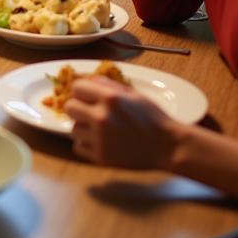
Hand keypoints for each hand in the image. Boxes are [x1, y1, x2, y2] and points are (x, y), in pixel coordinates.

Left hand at [66, 76, 180, 169]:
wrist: (168, 146)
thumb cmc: (152, 117)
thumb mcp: (132, 93)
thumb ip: (107, 85)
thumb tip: (86, 80)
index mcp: (110, 99)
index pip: (76, 88)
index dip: (82, 91)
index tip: (88, 96)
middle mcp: (101, 117)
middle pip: (69, 107)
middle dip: (78, 107)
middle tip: (90, 112)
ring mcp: (100, 139)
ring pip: (73, 129)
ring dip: (83, 127)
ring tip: (98, 129)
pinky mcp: (101, 157)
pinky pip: (78, 147)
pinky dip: (86, 144)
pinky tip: (99, 142)